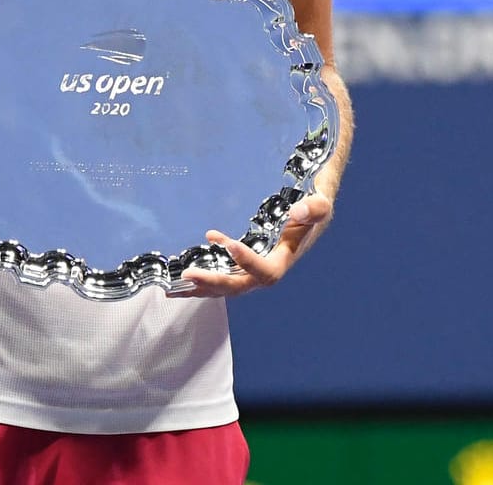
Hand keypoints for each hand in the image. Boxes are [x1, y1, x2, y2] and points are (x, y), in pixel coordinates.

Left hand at [176, 194, 333, 297]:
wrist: (307, 214)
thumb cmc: (312, 209)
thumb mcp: (319, 205)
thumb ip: (313, 209)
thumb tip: (297, 212)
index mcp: (284, 260)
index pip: (265, 271)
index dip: (248, 261)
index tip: (228, 244)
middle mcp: (266, 271)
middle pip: (239, 285)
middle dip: (214, 283)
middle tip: (189, 275)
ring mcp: (252, 270)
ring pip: (226, 285)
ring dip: (200, 287)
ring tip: (172, 287)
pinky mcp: (242, 264)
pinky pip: (221, 274)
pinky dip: (202, 274)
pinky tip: (183, 268)